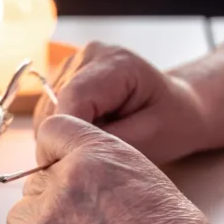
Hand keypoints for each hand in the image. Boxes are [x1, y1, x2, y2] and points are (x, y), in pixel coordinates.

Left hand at [0, 115, 223, 223]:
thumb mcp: (157, 189)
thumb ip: (118, 179)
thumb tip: (107, 194)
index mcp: (102, 154)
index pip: (54, 130)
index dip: (55, 155)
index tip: (63, 174)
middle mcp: (67, 179)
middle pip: (35, 183)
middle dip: (51, 206)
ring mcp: (46, 217)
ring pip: (18, 218)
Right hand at [34, 42, 213, 164]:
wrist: (177, 107)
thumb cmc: (171, 122)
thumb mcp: (148, 139)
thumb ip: (106, 142)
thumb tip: (65, 151)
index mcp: (116, 63)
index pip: (74, 98)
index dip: (66, 136)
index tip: (72, 167)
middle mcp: (90, 55)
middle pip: (54, 105)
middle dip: (65, 139)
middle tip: (89, 162)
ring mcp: (74, 64)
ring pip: (46, 111)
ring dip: (62, 136)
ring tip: (93, 146)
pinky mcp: (64, 77)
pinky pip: (48, 112)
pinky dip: (62, 131)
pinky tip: (87, 135)